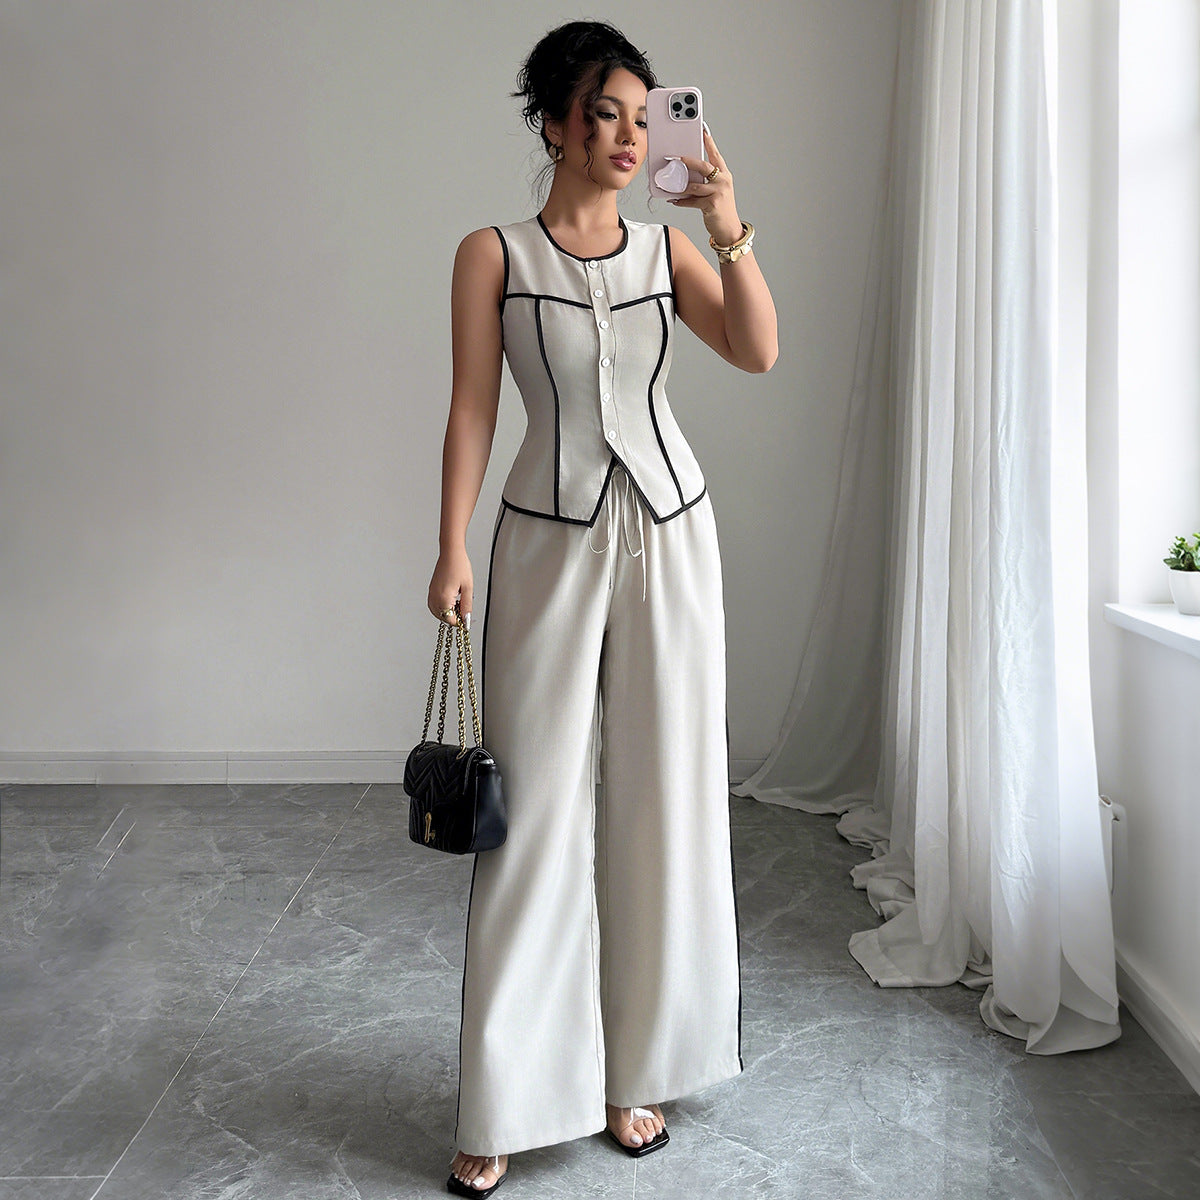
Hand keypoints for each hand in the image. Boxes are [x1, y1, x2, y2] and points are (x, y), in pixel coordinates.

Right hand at [428, 547, 472, 627]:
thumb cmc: (459, 566)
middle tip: (465, 612)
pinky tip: (451, 602)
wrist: (451, 553)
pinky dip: (442, 607)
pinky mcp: (431, 590)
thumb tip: (466, 619)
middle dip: (454, 618)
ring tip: (459, 606)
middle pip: (442, 617)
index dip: (460, 622)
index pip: (450, 619)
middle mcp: (434, 597)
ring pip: (437, 612)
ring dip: (447, 613)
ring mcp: (431, 593)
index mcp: (443, 598)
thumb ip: (467, 606)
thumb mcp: (468, 588)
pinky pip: (434, 605)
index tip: (467, 620)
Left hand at [667, 124, 743, 245]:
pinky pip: (691, 201)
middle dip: (689, 161)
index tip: (703, 131)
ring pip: (694, 186)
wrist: (729, 228)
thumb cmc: (721, 208)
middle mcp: (723, 181)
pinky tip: (674, 200)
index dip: (709, 142)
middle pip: (704, 166)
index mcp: (724, 174)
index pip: (715, 154)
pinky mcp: (711, 204)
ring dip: (681, 186)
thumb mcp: (717, 190)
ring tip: (671, 186)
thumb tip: (686, 173)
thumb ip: (706, 180)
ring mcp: (718, 192)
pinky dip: (681, 201)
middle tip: (678, 157)